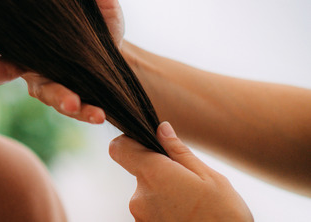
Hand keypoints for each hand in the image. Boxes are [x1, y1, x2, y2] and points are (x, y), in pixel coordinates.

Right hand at [0, 0, 122, 124]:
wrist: (114, 54)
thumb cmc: (92, 19)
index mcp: (19, 28)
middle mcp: (23, 56)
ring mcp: (43, 77)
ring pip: (41, 90)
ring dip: (53, 95)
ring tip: (71, 102)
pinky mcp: (67, 92)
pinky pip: (73, 101)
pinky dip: (84, 107)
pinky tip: (96, 112)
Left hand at [109, 122, 252, 221]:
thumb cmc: (224, 215)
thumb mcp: (208, 177)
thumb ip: (178, 152)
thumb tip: (161, 129)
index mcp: (154, 175)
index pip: (119, 148)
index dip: (129, 142)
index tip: (148, 144)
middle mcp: (140, 196)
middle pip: (139, 172)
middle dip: (159, 172)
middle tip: (187, 182)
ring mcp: (140, 216)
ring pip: (147, 193)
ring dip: (163, 194)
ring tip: (190, 203)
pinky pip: (150, 212)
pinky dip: (164, 210)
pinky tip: (185, 215)